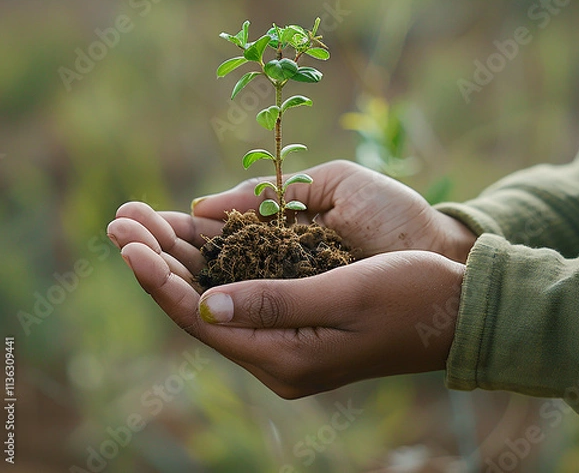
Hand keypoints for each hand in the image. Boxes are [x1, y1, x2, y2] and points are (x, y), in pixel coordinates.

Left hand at [106, 160, 473, 396]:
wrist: (457, 310)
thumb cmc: (411, 297)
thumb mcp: (346, 296)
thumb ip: (275, 304)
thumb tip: (205, 304)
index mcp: (286, 358)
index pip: (202, 319)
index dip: (160, 280)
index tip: (128, 242)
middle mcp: (277, 353)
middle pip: (199, 306)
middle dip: (158, 261)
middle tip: (121, 220)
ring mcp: (285, 337)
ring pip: (214, 295)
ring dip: (178, 258)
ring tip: (140, 222)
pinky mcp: (295, 316)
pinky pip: (238, 289)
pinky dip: (211, 261)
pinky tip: (189, 236)